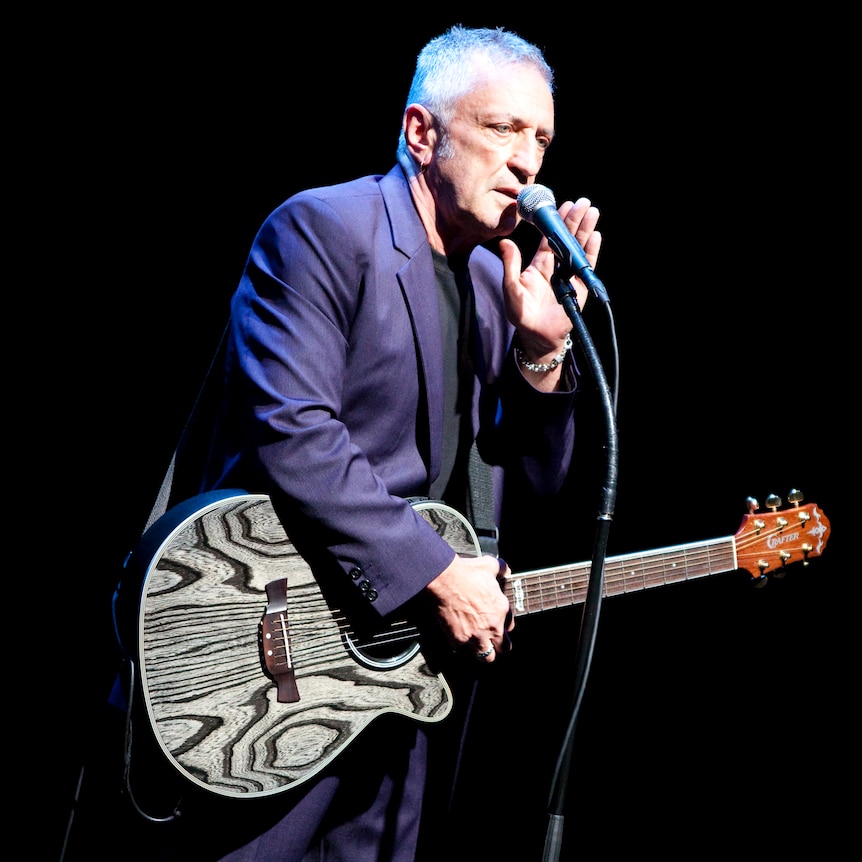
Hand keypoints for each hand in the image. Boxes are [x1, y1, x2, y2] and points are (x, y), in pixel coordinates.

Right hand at [424, 554, 513, 662]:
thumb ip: (502, 569)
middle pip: (503, 648)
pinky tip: (457, 640)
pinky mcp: (458, 640)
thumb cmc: (465, 573)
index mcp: (501, 609)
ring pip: (486, 657)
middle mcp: (491, 626)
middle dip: (499, 646)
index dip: (504, 625)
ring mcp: (475, 636)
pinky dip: (460, 647)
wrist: (444, 580)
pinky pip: (462, 651)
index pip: (510, 627)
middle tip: (492, 642)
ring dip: (483, 652)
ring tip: (478, 648)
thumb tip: (506, 569)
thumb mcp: (489, 565)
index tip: (497, 623)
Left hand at [499, 197, 601, 363]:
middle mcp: (556, 267)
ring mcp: (569, 275)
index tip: (563, 205)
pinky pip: (587, 266)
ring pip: (579, 248)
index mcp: (539, 264)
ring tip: (592, 212)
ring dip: (586, 230)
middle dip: (574, 220)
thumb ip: (510, 265)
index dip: (556, 222)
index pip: (549, 238)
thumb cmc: (521, 314)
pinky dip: (592, 252)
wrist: (538, 337)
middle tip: (582, 202)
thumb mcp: (511, 288)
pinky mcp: (580, 286)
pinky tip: (595, 236)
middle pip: (567, 238)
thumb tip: (504, 242)